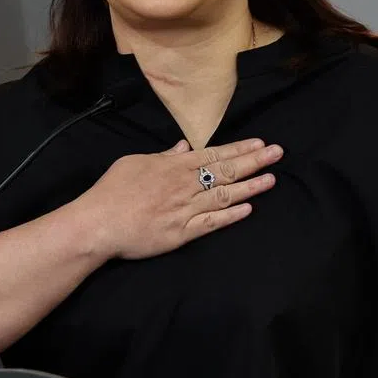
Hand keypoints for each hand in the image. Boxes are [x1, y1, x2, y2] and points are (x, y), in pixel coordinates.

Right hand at [77, 138, 282, 260]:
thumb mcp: (134, 162)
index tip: (260, 144)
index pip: (213, 154)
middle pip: (226, 171)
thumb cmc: (111, 191)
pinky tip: (249, 209)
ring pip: (225, 195)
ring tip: (271, 179)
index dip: (239, 149)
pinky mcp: (182, 233)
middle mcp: (184, 185)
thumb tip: (182, 147)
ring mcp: (185, 209)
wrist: (99, 224)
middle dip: (254, 162)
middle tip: (278, 154)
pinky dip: (232, 215)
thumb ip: (163, 156)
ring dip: (250, 187)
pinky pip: (212, 222)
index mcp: (173, 166)